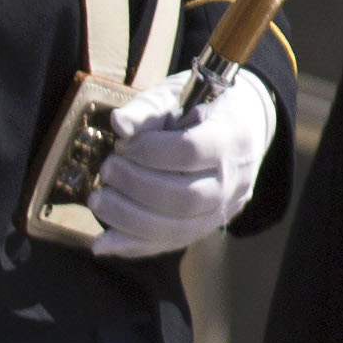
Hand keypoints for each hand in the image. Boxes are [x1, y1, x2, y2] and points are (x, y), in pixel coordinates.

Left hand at [76, 62, 275, 259]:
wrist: (243, 126)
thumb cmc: (204, 105)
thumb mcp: (177, 95)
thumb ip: (147, 109)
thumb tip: (118, 124)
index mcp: (233, 137)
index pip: (190, 152)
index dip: (148, 151)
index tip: (123, 144)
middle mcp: (235, 180)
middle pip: (184, 198)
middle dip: (134, 186)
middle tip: (107, 169)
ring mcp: (223, 210)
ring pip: (176, 229)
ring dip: (127, 218)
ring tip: (99, 198)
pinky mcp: (205, 229)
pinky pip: (167, 246)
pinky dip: (131, 246)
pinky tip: (101, 243)